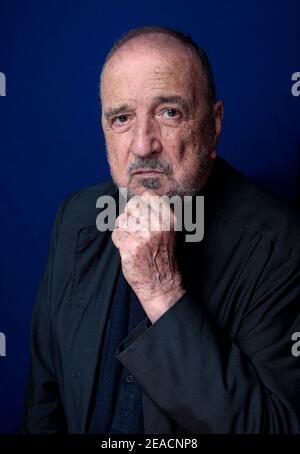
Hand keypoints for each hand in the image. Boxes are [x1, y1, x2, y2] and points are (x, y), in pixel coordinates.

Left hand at [112, 191, 184, 322]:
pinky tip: (130, 250)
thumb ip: (157, 214)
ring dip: (124, 230)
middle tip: (136, 230)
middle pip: (133, 205)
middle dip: (130, 216)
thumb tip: (138, 197)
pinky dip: (119, 242)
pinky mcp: (130, 246)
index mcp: (169, 219)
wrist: (162, 284)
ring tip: (135, 242)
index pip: (149, 196)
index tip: (139, 212)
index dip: (140, 202)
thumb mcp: (168, 231)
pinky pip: (116, 234)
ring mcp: (143, 235)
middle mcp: (158, 224)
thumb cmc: (162, 256)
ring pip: (122, 220)